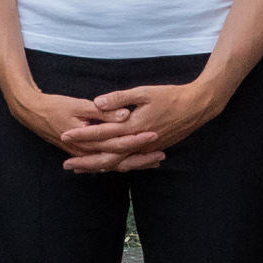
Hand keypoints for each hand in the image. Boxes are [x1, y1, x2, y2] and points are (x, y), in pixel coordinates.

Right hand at [6, 87, 162, 174]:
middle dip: (141, 158)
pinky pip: (106, 162)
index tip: (154, 135)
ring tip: (155, 161)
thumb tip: (124, 114)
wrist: (32, 113)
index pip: (117, 144)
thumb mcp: (78, 105)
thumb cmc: (54, 106)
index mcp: (87, 141)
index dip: (137, 141)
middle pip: (119, 160)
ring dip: (134, 163)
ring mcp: (85, 155)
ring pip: (114, 164)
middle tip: (162, 155)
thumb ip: (102, 111)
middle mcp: (87, 152)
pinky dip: (122, 162)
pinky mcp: (84, 153)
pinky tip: (135, 162)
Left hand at [70, 79, 225, 172]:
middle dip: (85, 162)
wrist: (197, 107)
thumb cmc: (170, 96)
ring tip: (82, 170)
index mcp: (133, 127)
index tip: (65, 135)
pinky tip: (108, 167)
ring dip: (99, 167)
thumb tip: (97, 103)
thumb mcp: (144, 92)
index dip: (82, 136)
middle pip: (107, 158)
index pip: (102, 134)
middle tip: (67, 165)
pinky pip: (131, 163)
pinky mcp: (152, 150)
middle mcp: (138, 143)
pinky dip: (117, 166)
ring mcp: (146, 149)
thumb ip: (119, 99)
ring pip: (118, 164)